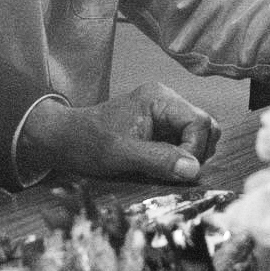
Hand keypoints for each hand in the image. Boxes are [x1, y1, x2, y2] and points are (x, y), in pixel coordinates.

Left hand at [17, 81, 218, 183]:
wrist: (64, 139)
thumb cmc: (89, 143)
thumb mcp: (122, 154)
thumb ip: (159, 159)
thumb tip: (194, 169)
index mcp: (160, 99)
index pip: (200, 122)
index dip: (195, 149)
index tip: (180, 171)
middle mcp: (167, 100)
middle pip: (205, 126)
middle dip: (197, 152)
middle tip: (176, 171)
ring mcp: (164, 112)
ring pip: (198, 134)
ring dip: (190, 155)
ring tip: (168, 168)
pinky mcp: (160, 125)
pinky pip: (184, 140)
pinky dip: (180, 155)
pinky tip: (162, 165)